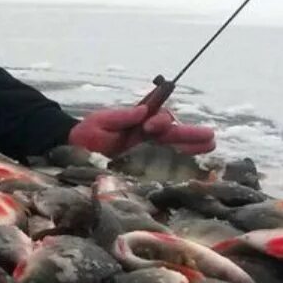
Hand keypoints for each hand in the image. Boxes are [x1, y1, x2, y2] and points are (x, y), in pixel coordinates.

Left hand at [69, 104, 215, 156]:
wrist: (72, 152)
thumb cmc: (87, 134)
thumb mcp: (102, 121)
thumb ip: (121, 116)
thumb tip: (143, 111)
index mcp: (141, 124)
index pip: (160, 119)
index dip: (161, 121)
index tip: (149, 127)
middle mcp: (149, 139)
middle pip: (175, 135)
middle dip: (191, 136)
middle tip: (209, 138)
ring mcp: (148, 154)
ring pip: (176, 150)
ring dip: (193, 150)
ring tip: (209, 148)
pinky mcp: (144, 170)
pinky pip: (167, 168)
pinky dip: (183, 168)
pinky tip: (199, 171)